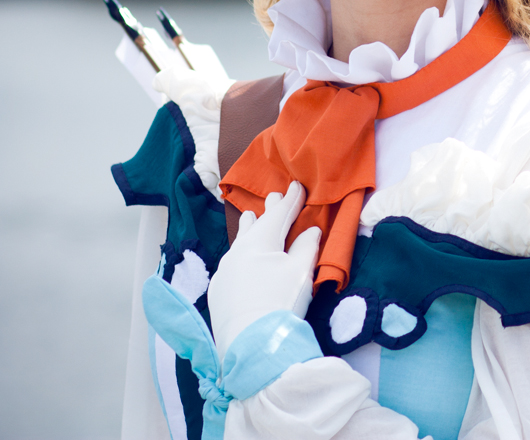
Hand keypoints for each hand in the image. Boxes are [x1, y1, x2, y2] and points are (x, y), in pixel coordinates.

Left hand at [208, 181, 320, 356]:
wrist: (250, 343)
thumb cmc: (281, 303)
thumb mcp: (301, 272)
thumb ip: (307, 247)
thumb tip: (311, 230)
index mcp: (259, 242)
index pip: (278, 215)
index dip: (290, 201)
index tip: (297, 186)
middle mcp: (237, 252)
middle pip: (255, 225)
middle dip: (268, 211)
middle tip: (274, 196)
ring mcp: (224, 272)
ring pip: (238, 242)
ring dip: (248, 228)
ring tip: (249, 216)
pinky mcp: (218, 291)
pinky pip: (231, 262)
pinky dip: (240, 253)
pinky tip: (240, 256)